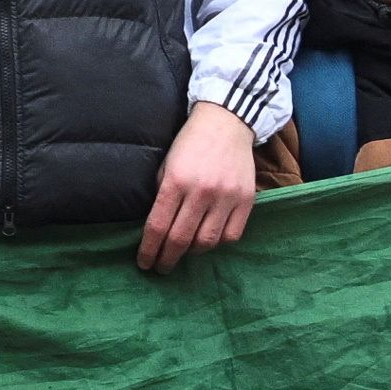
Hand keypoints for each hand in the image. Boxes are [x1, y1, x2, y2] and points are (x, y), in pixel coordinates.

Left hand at [133, 103, 258, 271]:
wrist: (226, 122)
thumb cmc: (189, 143)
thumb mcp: (166, 164)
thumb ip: (161, 195)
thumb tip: (155, 228)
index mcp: (176, 181)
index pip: (158, 226)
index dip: (149, 250)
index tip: (144, 263)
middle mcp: (202, 191)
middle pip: (181, 239)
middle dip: (167, 258)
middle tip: (161, 267)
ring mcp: (226, 197)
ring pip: (208, 241)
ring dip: (193, 253)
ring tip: (184, 252)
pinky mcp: (246, 200)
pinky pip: (232, 235)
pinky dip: (218, 242)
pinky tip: (208, 239)